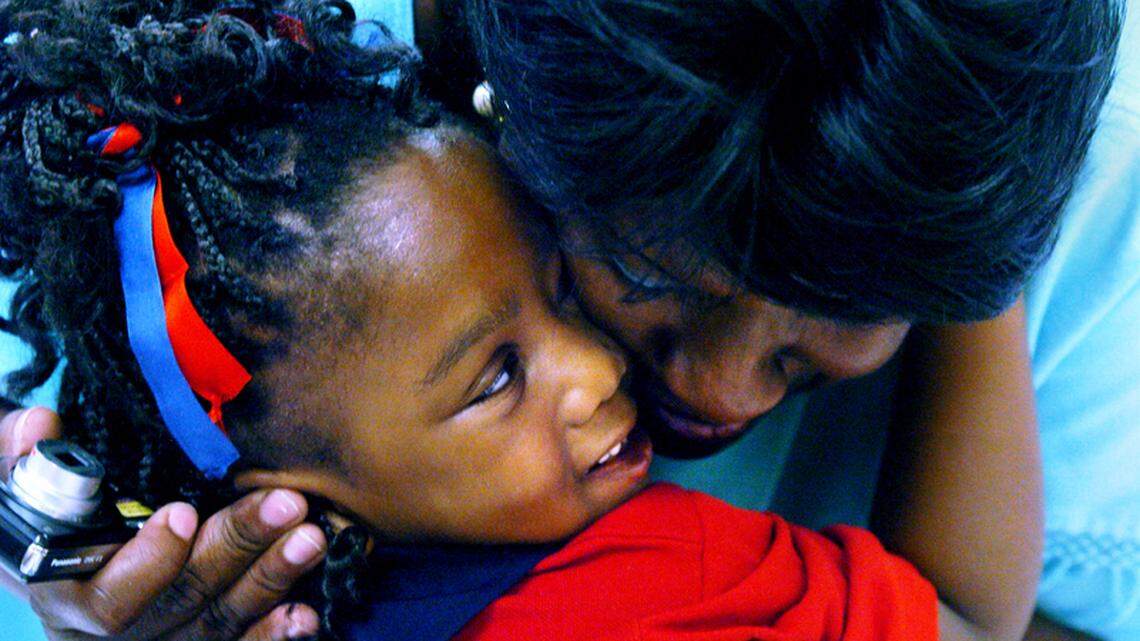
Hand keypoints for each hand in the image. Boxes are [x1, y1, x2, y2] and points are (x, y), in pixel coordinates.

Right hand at [1, 407, 326, 640]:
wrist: (62, 563)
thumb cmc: (50, 517)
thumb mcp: (22, 489)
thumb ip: (22, 456)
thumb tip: (40, 425)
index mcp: (66, 590)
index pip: (107, 595)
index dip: (147, 561)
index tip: (182, 513)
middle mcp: (112, 633)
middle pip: (181, 599)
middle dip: (236, 548)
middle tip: (285, 504)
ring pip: (219, 620)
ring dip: (271, 578)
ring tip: (312, 537)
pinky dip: (275, 632)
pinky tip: (308, 611)